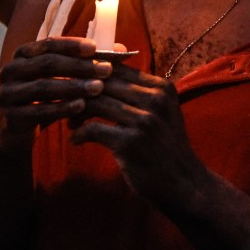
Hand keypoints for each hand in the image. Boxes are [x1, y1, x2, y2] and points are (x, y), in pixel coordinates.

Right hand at [0, 37, 110, 140]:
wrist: (14, 134)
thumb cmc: (44, 100)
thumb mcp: (62, 79)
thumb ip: (87, 63)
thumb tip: (122, 50)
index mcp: (22, 55)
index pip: (49, 44)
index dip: (73, 45)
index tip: (96, 48)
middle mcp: (11, 71)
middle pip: (48, 64)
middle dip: (80, 66)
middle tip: (106, 70)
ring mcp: (7, 94)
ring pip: (44, 87)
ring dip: (74, 86)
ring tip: (98, 87)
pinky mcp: (10, 116)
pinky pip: (39, 110)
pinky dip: (62, 107)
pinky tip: (81, 106)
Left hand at [68, 64, 206, 206]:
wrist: (183, 183)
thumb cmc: (165, 146)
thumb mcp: (161, 112)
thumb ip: (139, 92)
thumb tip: (103, 70)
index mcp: (161, 87)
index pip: (116, 67)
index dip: (91, 74)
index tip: (75, 85)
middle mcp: (154, 99)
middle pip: (103, 82)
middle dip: (79, 91)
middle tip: (65, 103)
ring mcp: (143, 121)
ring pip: (94, 103)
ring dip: (76, 113)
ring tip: (71, 123)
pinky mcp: (130, 143)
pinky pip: (92, 129)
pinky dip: (79, 134)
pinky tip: (76, 140)